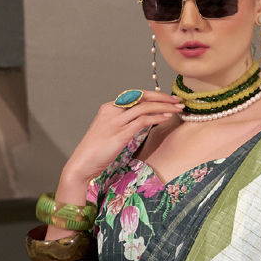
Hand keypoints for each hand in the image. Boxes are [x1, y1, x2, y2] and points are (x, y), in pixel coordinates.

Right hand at [62, 91, 184, 192]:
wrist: (82, 164)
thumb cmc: (96, 152)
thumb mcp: (110, 133)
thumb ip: (124, 125)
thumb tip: (143, 122)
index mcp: (109, 107)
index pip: (135, 96)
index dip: (153, 96)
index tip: (168, 99)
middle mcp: (112, 110)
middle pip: (141, 97)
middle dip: (162, 97)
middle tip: (177, 100)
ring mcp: (116, 121)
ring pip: (144, 106)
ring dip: (164, 106)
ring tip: (178, 109)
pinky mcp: (120, 134)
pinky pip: (142, 121)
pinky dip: (156, 118)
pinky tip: (167, 118)